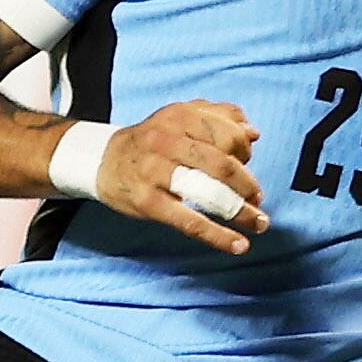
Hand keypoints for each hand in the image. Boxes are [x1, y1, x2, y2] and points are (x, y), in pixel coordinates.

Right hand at [97, 100, 267, 255]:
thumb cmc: (151, 140)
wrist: (102, 160)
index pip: (227, 134)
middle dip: (247, 185)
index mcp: (179, 117)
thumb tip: (253, 134)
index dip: (245, 151)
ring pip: (209, 192)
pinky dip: (216, 235)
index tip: (248, 163)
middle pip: (221, 164)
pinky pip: (189, 221)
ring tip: (258, 223)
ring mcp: (154, 171)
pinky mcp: (147, 201)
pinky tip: (238, 244)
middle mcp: (165, 141)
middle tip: (257, 198)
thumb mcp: (180, 116)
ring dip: (240, 211)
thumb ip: (219, 117)